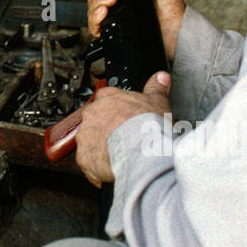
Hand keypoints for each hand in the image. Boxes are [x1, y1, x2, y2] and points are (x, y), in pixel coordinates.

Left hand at [75, 71, 171, 186]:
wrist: (141, 150)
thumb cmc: (148, 125)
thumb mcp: (158, 102)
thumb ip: (157, 88)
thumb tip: (161, 77)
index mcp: (107, 98)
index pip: (106, 99)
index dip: (117, 110)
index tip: (125, 118)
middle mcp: (91, 115)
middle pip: (96, 120)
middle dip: (107, 129)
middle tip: (124, 138)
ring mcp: (85, 136)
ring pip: (90, 142)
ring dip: (102, 148)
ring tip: (120, 156)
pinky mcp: (84, 157)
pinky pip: (89, 163)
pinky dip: (99, 167)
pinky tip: (112, 169)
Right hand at [88, 0, 185, 60]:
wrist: (176, 32)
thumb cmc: (172, 8)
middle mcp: (119, 3)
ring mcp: (116, 17)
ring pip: (91, 8)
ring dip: (96, 2)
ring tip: (111, 1)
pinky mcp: (114, 31)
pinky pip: (94, 27)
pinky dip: (94, 19)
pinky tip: (104, 14)